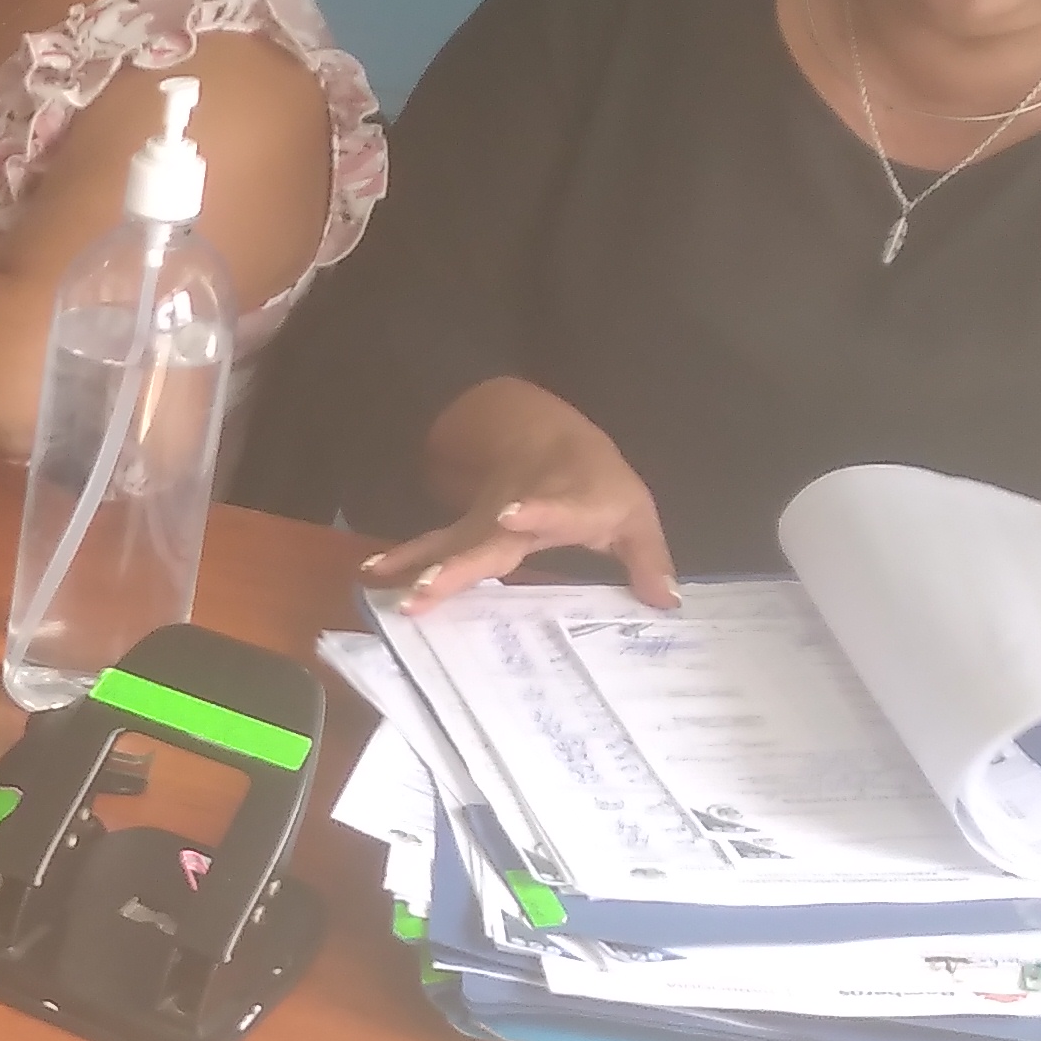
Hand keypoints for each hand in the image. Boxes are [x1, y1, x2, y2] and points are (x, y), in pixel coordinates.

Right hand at [362, 381, 676, 611]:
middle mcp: (520, 510)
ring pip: (452, 543)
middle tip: (428, 587)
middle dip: (460, 563)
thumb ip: (649, 559)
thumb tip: (666, 603)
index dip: (537, 511)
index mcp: (570, 502)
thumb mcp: (634, 516)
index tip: (512, 516)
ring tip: (399, 589)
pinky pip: (434, 545)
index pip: (554, 506)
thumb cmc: (597, 485)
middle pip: (488, 539)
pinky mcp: (467, 528)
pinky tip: (374, 574)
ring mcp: (487, 519)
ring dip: (423, 566)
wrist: (546, 437)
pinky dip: (404, 559)